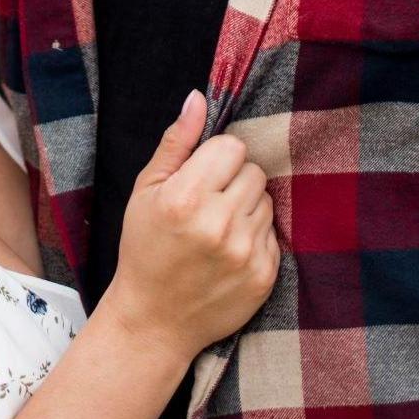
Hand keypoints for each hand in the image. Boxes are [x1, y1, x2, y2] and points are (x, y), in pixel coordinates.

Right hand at [100, 92, 279, 363]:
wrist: (154, 321)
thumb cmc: (145, 249)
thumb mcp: (146, 191)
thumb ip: (176, 142)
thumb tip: (198, 98)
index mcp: (186, 197)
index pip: (232, 147)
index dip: (217, 157)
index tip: (202, 176)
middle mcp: (219, 224)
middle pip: (253, 171)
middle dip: (233, 180)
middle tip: (209, 203)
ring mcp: (245, 253)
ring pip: (265, 200)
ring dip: (246, 207)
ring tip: (218, 228)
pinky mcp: (263, 276)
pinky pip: (274, 233)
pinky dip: (255, 237)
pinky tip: (229, 251)